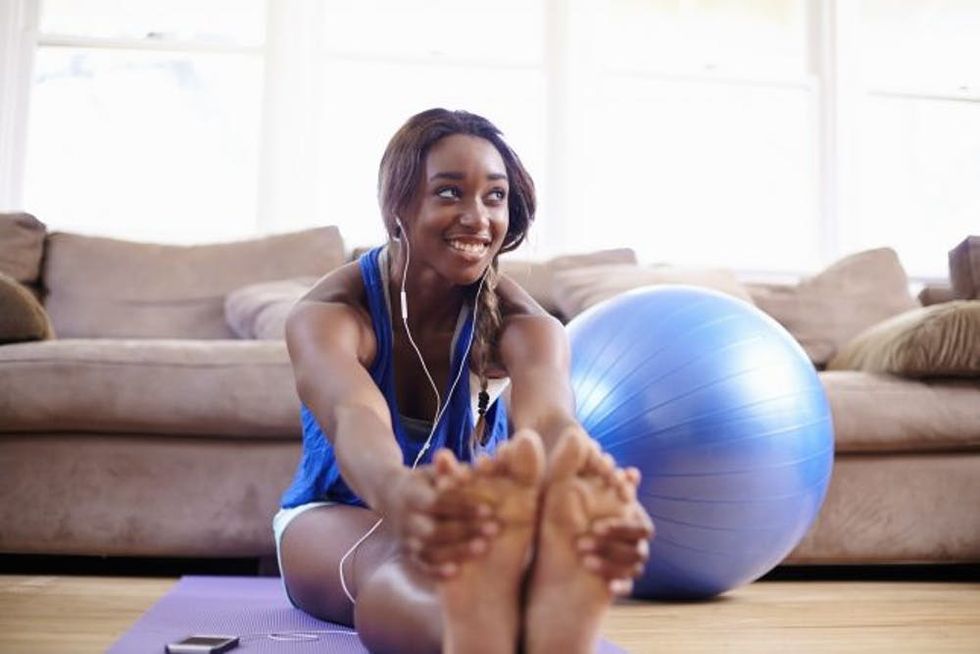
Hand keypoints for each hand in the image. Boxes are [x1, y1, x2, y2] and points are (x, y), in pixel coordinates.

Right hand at [379, 452, 499, 578]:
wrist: (389, 496)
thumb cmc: (422, 482)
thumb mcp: (431, 471)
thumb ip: (446, 470)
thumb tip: (457, 461)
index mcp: (410, 494)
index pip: (437, 501)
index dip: (462, 505)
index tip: (489, 508)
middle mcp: (405, 519)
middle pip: (434, 529)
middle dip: (466, 529)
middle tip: (494, 528)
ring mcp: (406, 539)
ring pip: (430, 550)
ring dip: (457, 551)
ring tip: (484, 547)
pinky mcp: (408, 554)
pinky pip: (421, 566)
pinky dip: (436, 571)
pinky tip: (457, 572)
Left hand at [577, 466, 654, 595]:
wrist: (569, 544)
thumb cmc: (582, 513)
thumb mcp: (588, 496)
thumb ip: (607, 483)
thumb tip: (630, 471)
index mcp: (636, 524)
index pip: (641, 528)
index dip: (621, 528)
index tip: (595, 527)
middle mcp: (638, 545)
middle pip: (638, 551)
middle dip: (611, 547)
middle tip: (581, 544)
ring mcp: (631, 566)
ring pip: (634, 570)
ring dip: (610, 565)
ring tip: (584, 562)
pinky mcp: (621, 583)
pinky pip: (628, 588)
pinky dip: (620, 587)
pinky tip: (607, 587)